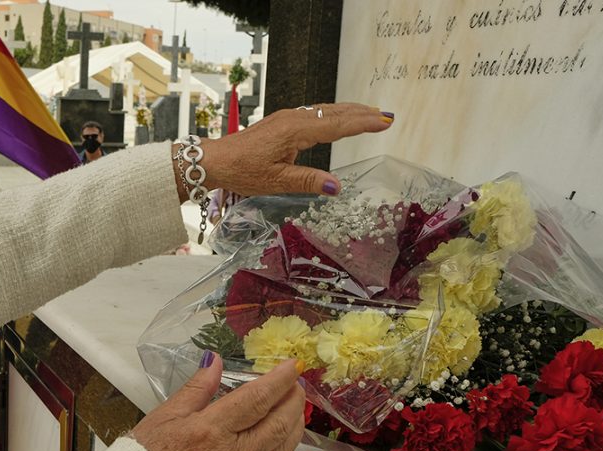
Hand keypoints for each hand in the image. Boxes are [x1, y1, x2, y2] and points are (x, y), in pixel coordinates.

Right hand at [131, 355, 315, 450]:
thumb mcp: (166, 413)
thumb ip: (197, 387)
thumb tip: (216, 360)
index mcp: (211, 429)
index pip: (257, 398)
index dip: (280, 379)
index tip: (292, 366)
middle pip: (278, 421)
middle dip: (292, 399)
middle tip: (294, 385)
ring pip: (283, 450)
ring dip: (296, 426)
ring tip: (295, 411)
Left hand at [175, 103, 393, 199]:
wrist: (216, 160)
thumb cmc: (243, 171)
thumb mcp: (277, 181)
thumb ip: (308, 182)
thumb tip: (337, 188)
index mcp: (296, 130)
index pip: (338, 125)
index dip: (363, 124)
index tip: (385, 121)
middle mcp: (294, 119)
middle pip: (335, 112)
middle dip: (362, 113)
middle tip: (386, 115)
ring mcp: (287, 118)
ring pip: (325, 111)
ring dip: (348, 112)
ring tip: (369, 114)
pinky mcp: (282, 122)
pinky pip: (314, 113)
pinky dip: (332, 114)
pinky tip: (337, 118)